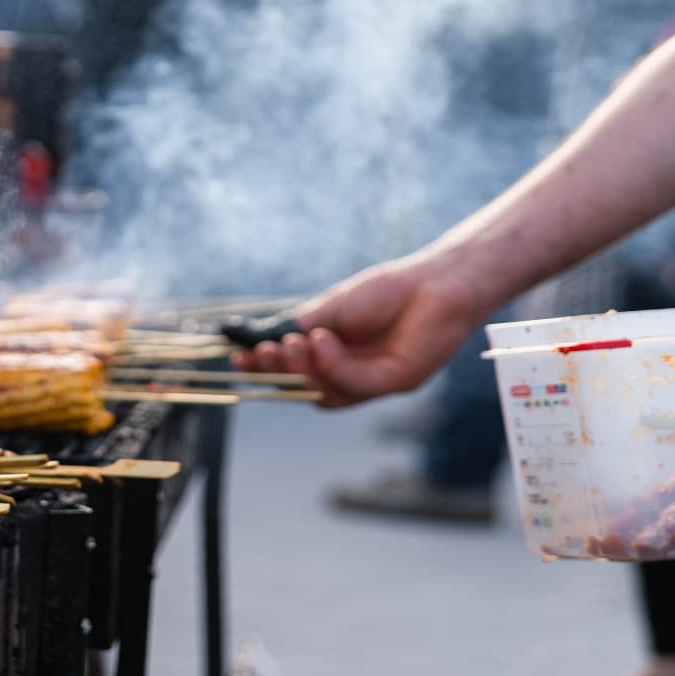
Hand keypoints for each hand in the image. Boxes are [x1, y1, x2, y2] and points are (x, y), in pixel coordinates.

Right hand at [231, 251, 493, 406]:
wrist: (435, 282)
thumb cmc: (387, 292)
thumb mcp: (332, 307)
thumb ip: (302, 326)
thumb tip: (263, 339)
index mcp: (335, 357)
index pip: (295, 373)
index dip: (267, 370)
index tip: (239, 359)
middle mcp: (353, 375)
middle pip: (307, 389)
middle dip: (281, 373)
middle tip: (263, 353)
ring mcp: (374, 382)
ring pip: (328, 393)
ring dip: (306, 369)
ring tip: (295, 343)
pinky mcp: (396, 382)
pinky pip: (356, 384)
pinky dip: (334, 365)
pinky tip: (324, 341)